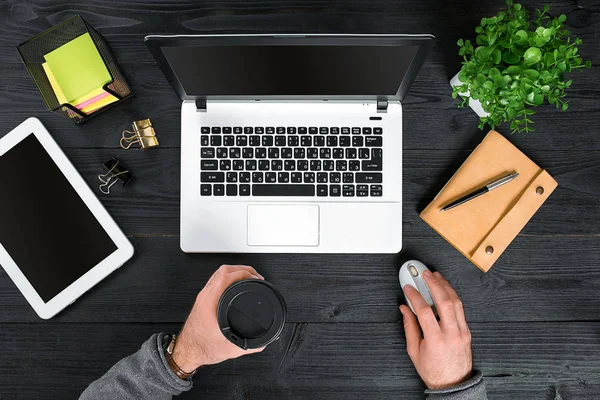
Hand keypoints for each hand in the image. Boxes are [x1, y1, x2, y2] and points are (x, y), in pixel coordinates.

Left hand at [172, 265, 265, 371]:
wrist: (187, 352)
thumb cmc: (201, 347)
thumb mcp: (229, 348)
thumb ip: (249, 347)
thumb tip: (262, 344)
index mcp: (210, 303)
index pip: (226, 276)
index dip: (244, 273)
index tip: (255, 277)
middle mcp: (205, 297)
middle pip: (223, 270)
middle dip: (242, 269)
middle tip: (255, 276)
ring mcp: (203, 297)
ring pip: (218, 273)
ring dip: (234, 272)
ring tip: (247, 277)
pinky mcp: (203, 300)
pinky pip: (215, 280)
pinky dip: (227, 278)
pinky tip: (235, 285)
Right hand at [399, 270, 472, 389]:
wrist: (453, 383)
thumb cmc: (433, 370)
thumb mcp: (414, 351)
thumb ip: (409, 327)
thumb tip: (405, 308)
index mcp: (435, 340)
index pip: (424, 311)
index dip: (415, 296)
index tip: (408, 288)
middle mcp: (451, 334)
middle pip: (444, 301)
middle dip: (434, 284)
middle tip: (425, 274)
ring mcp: (462, 332)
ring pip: (456, 302)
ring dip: (445, 286)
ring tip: (436, 276)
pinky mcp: (467, 331)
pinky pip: (461, 309)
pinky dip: (452, 296)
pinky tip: (445, 289)